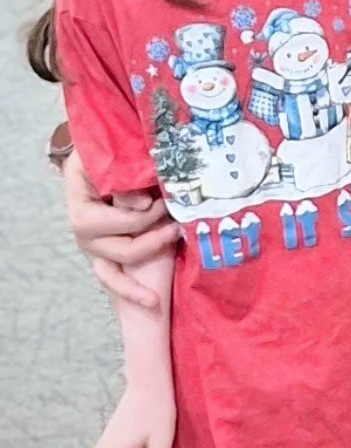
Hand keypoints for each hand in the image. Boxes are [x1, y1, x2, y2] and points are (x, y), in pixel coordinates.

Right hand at [63, 151, 177, 307]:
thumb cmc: (118, 145)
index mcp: (79, 195)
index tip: (158, 204)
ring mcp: (94, 241)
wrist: (112, 147)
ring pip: (114, 265)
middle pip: (112, 244)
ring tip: (174, 237)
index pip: (99, 219)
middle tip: (174, 220)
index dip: (132, 217)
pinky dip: (131, 291)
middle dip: (148, 236)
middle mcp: (82, 222)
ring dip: (148, 253)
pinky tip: (153, 302)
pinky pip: (112, 279)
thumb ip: (126, 175)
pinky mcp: (106, 252)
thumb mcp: (119, 150)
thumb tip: (142, 204)